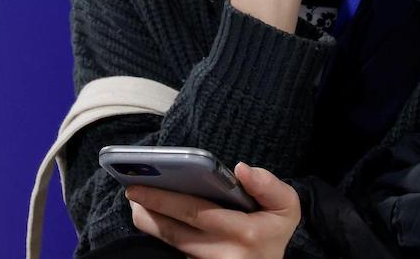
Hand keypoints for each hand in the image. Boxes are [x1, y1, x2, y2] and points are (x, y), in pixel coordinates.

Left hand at [126, 162, 300, 258]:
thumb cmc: (275, 230)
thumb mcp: (286, 206)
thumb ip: (268, 185)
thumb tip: (240, 168)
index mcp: (243, 232)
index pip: (196, 213)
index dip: (166, 199)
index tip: (143, 185)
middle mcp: (221, 253)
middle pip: (175, 230)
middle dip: (150, 209)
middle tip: (132, 190)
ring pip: (172, 243)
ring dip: (150, 223)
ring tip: (136, 202)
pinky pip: (176, 250)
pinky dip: (161, 234)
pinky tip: (152, 217)